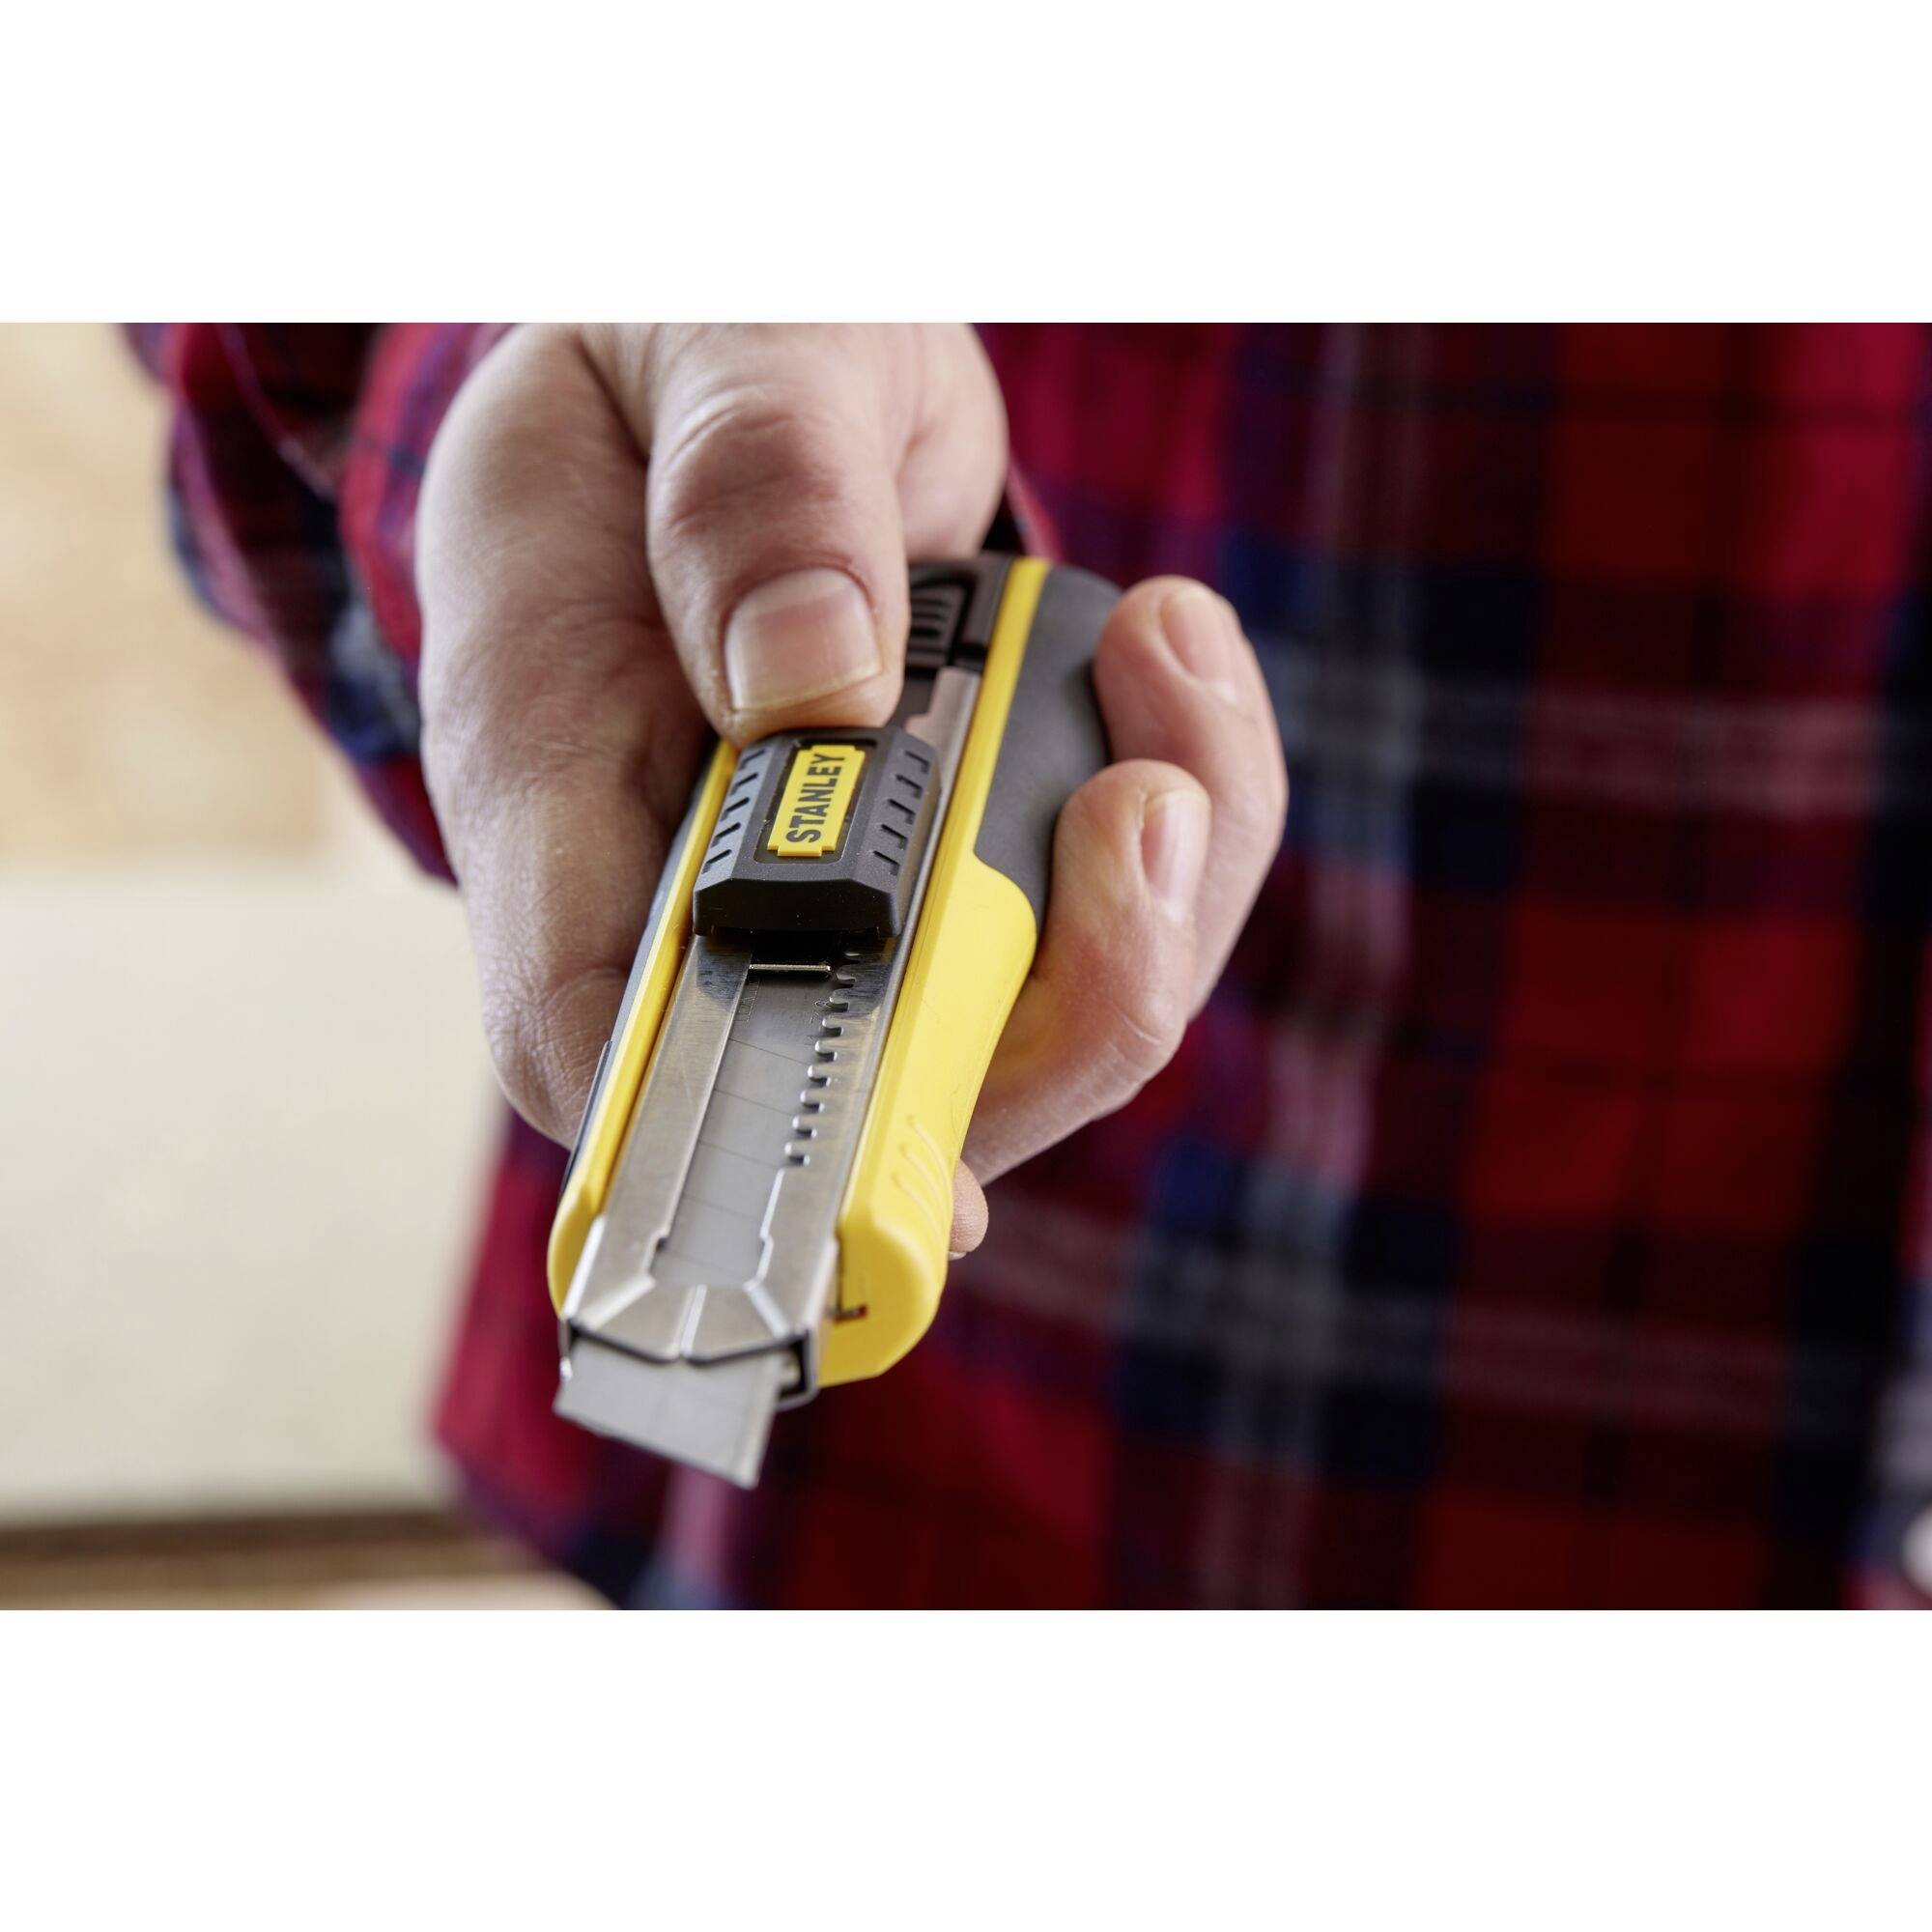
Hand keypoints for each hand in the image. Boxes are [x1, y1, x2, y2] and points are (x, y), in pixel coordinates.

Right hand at [416, 324, 1285, 1248]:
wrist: (737, 351)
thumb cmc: (679, 345)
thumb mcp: (707, 345)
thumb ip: (746, 490)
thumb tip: (812, 688)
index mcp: (554, 771)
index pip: (600, 1038)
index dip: (742, 1158)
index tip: (916, 1201)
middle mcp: (697, 878)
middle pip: (864, 1081)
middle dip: (1051, 997)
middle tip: (1139, 800)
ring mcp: (838, 892)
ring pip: (1019, 1020)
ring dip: (1148, 892)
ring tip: (1165, 649)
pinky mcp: (953, 862)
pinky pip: (1098, 916)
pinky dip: (1179, 811)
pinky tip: (1165, 647)